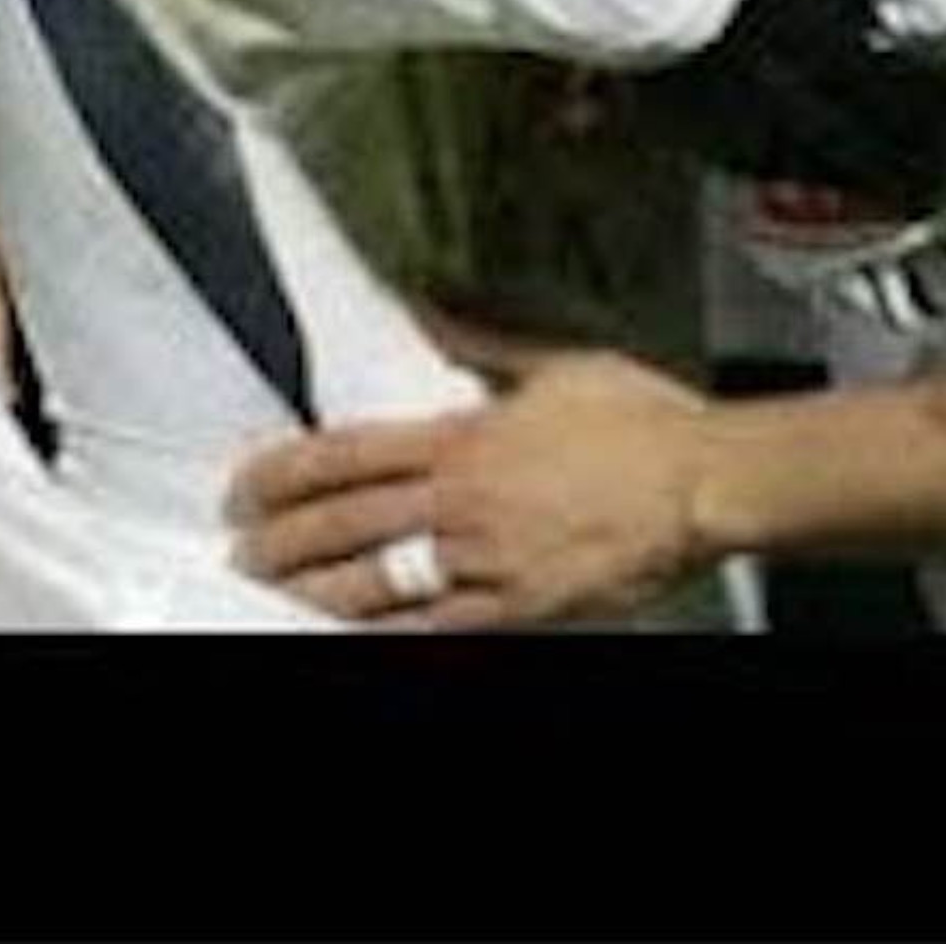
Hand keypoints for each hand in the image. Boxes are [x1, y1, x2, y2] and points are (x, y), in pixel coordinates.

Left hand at [224, 349, 718, 628]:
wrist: (705, 480)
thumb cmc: (641, 419)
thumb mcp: (550, 361)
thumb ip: (476, 339)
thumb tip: (424, 304)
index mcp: (462, 436)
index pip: (346, 454)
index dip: (284, 472)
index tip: (245, 485)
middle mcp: (462, 503)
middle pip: (346, 526)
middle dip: (283, 544)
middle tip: (240, 553)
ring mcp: (489, 563)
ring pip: (380, 586)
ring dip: (318, 596)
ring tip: (274, 602)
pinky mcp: (524, 610)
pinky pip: (441, 632)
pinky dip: (393, 636)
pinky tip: (359, 640)